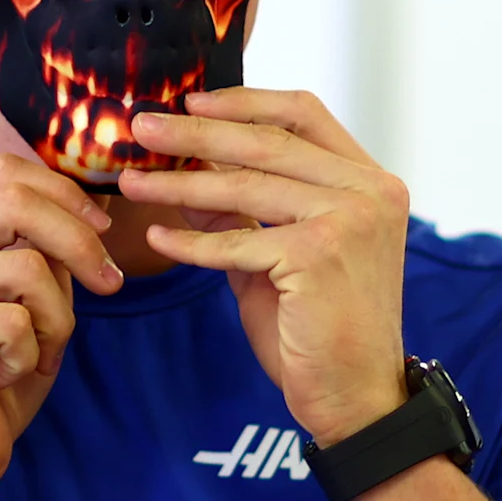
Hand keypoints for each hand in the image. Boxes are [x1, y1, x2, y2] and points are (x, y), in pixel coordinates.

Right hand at [0, 153, 123, 500]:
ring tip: (35, 352)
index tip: (103, 233)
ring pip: (26, 265)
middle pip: (15, 200)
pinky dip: (31, 353)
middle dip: (79, 242)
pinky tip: (3, 375)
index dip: (65, 193)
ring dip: (56, 318)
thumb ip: (45, 249)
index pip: (4, 172)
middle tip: (109, 285)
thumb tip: (94, 202)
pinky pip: (15, 319)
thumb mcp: (31, 300)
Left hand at [121, 88, 409, 447]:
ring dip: (177, 183)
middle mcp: (368, 191)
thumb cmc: (321, 331)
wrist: (356, 398)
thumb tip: (186, 173)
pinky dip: (189, 241)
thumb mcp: (279, 256)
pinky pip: (233, 241)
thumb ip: (243, 212)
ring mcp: (347, 220)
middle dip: (194, 133)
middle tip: (140, 126)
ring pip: (243, 187)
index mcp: (370, 180)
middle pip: (265, 141)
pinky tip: (156, 237)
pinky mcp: (316, 257)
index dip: (243, 103)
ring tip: (130, 180)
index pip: (303, 114)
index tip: (191, 103)